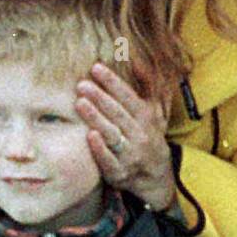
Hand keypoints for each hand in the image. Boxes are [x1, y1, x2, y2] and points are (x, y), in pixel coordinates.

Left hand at [75, 63, 175, 211]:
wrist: (156, 176)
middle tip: (82, 84)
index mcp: (146, 118)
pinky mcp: (118, 172)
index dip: (112, 82)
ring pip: (113, 134)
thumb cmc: (149, 135)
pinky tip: (89, 135)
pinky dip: (100, 148)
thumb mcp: (154, 111)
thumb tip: (137, 60)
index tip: (96, 67)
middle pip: (118, 113)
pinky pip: (109, 160)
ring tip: (79, 103)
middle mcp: (139, 135)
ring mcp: (129, 154)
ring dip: (97, 118)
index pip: (128, 97)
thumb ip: (147, 86)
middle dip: (100, 97)